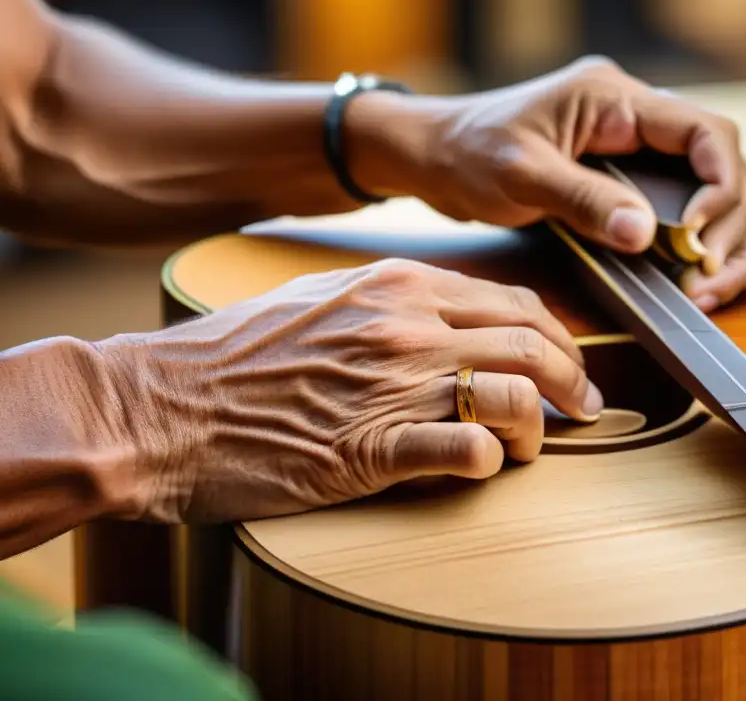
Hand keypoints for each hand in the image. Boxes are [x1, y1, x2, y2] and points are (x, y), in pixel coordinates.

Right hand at [96, 260, 599, 523]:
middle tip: (583, 410)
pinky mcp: (366, 448)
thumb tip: (452, 320)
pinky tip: (481, 466)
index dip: (557, 337)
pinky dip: (489, 461)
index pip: (514, 302)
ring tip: (529, 449)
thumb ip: (392, 302)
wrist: (156, 404)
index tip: (569, 366)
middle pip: (531, 343)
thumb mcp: (321, 299)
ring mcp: (389, 384)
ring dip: (539, 428)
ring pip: (513, 394)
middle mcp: (405, 326)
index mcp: (397, 285)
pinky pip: (462, 448)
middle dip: (573, 380)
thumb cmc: (232, 357)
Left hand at [355, 57, 745, 311]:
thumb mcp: (521, 176)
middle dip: (730, 223)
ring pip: (715, 192)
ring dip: (724, 242)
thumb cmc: (467, 153)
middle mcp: (637, 120)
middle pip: (724, 164)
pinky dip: (699, 248)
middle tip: (704, 277)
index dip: (721, 182)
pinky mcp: (627, 182)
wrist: (434, 157)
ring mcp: (636, 152)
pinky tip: (693, 282)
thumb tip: (645, 234)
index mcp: (615, 100)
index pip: (705, 130)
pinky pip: (685, 211)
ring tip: (705, 292)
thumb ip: (583, 200)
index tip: (700, 235)